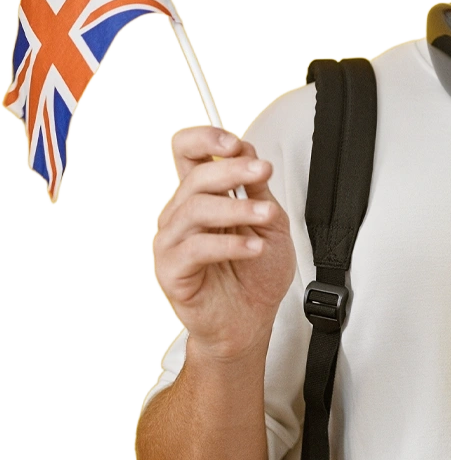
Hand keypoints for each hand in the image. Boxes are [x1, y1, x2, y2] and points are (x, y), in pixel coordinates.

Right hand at [152, 126, 295, 358]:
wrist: (253, 319)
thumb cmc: (257, 274)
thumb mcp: (269, 222)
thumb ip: (257, 189)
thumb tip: (249, 152)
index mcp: (202, 195)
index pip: (188, 152)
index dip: (206, 139)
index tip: (236, 143)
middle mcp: (183, 214)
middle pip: (196, 177)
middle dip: (233, 170)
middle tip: (263, 172)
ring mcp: (174, 241)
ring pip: (196, 209)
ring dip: (237, 208)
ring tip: (265, 216)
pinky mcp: (173, 270)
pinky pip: (196, 248)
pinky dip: (229, 244)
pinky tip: (253, 247)